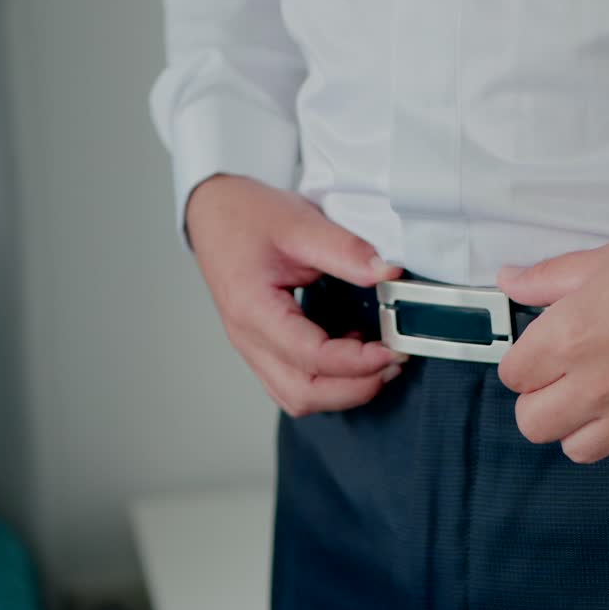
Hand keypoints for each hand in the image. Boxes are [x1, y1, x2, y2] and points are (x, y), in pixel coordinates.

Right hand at [187, 174, 406, 416]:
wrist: (215, 212)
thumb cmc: (245, 217)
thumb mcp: (300, 224)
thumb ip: (346, 251)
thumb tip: (388, 272)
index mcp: (253, 310)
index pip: (310, 356)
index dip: (356, 362)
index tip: (392, 349)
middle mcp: (248, 338)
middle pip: (303, 394)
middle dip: (355, 388)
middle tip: (393, 361)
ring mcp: (253, 347)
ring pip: (298, 397)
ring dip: (342, 390)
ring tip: (378, 361)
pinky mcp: (264, 347)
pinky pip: (295, 383)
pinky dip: (328, 380)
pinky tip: (353, 351)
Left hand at [496, 215, 608, 463]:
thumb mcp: (603, 260)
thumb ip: (547, 280)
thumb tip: (510, 280)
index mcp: (569, 338)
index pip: (512, 376)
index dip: (524, 362)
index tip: (539, 352)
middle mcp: (596, 385)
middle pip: (533, 424)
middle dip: (539, 400)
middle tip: (560, 377)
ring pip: (576, 449)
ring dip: (577, 425)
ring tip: (595, 395)